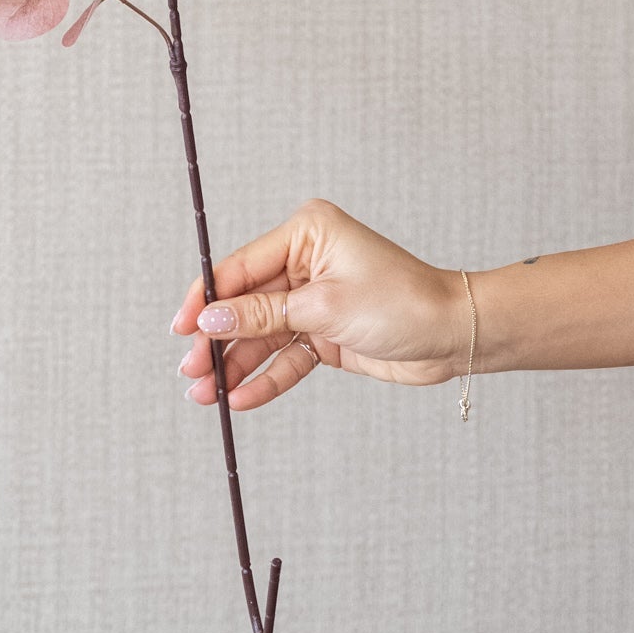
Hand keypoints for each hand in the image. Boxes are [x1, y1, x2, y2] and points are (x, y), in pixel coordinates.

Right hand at [171, 198, 466, 409]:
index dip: (206, 299)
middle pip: (245, 303)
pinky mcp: (324, 330)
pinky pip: (286, 355)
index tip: (180, 328)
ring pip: (262, 334)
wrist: (453, 336)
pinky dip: (266, 377)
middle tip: (191, 372)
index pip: (240, 266)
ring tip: (207, 396)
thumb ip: (262, 315)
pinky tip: (242, 398)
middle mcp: (306, 261)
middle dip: (218, 339)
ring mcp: (314, 297)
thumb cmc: (402, 303)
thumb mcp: (324, 309)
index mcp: (305, 234)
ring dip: (236, 365)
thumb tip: (211, 320)